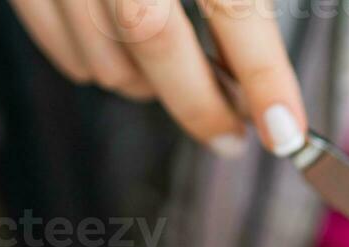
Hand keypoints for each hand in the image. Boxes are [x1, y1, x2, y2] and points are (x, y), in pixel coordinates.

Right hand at [5, 0, 306, 155]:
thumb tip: (249, 49)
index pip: (232, 7)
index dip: (264, 79)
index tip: (286, 129)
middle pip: (156, 41)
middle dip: (201, 105)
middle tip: (232, 132)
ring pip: (106, 55)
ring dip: (151, 86)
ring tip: (180, 78)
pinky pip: (63, 49)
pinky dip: (101, 67)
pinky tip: (129, 57)